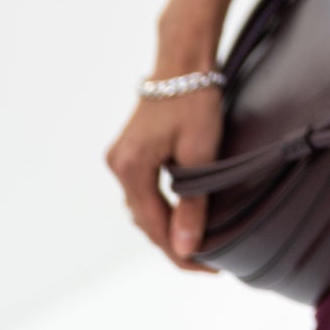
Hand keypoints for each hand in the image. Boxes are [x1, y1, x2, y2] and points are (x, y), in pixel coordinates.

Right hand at [103, 87, 223, 272]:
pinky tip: (183, 217)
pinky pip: (144, 191)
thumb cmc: (194, 101)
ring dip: (167, 228)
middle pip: (145, 221)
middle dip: (174, 244)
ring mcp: (121, 157)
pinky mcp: (130, 150)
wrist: (183, 60)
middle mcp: (118, 165)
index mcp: (130, 168)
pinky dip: (162, 208)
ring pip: (143, 207)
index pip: (154, 228)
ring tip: (200, 245)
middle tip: (209, 263)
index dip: (181, 253)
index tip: (210, 269)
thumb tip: (186, 248)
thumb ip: (192, 204)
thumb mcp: (199, 153)